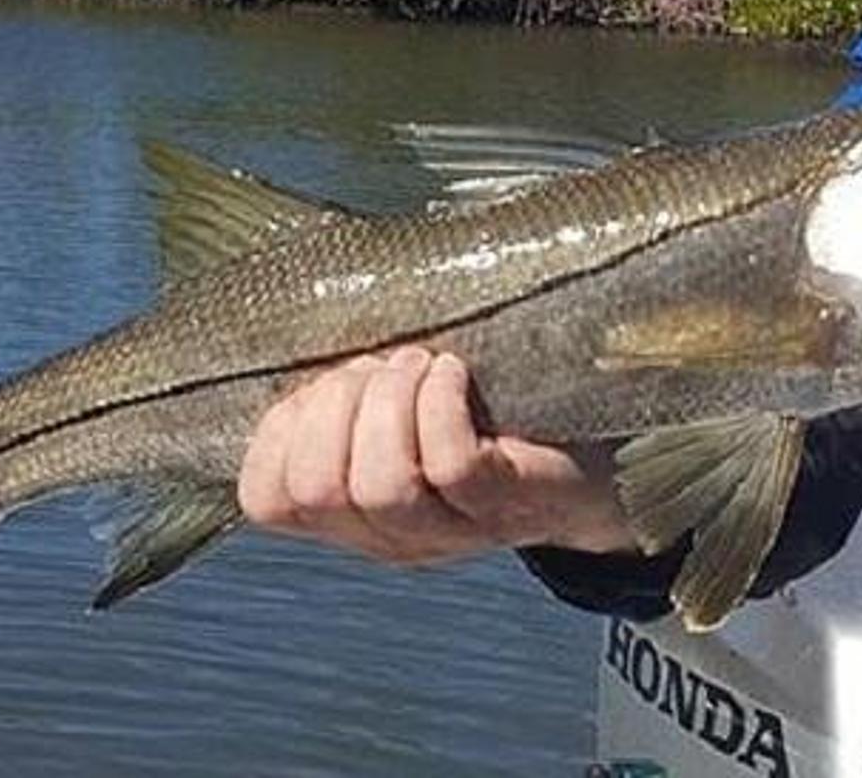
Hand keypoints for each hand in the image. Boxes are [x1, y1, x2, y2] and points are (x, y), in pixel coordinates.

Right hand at [236, 346, 640, 562]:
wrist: (594, 461)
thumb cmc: (484, 414)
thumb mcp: (395, 405)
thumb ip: (344, 387)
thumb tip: (302, 327)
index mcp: (347, 513)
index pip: (266, 498)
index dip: (279, 429)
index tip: (324, 382)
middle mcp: (388, 535)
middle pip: (318, 488)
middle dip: (336, 404)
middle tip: (381, 365)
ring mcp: (448, 531)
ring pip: (380, 484)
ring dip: (389, 403)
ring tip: (419, 365)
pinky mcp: (504, 507)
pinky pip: (450, 465)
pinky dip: (440, 404)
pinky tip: (455, 373)